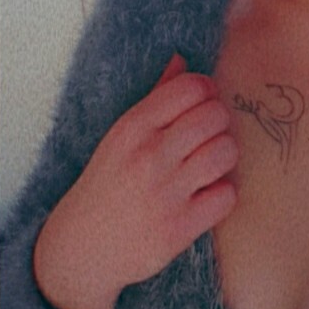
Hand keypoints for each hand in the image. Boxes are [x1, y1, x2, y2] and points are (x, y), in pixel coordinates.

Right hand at [33, 53, 237, 308]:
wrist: (81, 248)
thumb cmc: (107, 184)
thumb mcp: (121, 136)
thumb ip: (155, 97)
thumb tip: (182, 59)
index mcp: (133, 127)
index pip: (192, 88)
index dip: (207, 92)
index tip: (202, 105)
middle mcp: (149, 156)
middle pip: (215, 116)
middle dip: (219, 123)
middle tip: (209, 136)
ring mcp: (165, 193)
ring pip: (226, 152)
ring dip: (225, 156)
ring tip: (210, 164)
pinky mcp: (179, 228)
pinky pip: (227, 195)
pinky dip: (223, 194)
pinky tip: (207, 194)